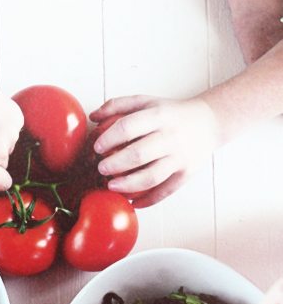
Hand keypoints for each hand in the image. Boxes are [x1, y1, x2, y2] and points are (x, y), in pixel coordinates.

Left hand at [89, 95, 220, 206]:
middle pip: (138, 154)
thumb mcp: (146, 101)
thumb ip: (118, 105)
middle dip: (115, 164)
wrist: (209, 122)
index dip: (109, 139)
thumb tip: (93, 117)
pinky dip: (147, 201)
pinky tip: (131, 202)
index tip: (97, 148)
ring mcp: (179, 157)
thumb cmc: (170, 113)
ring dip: (128, 185)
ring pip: (151, 177)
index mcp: (159, 116)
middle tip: (101, 169)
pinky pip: (164, 191)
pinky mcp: (186, 174)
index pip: (128, 127)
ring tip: (112, 186)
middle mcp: (170, 137)